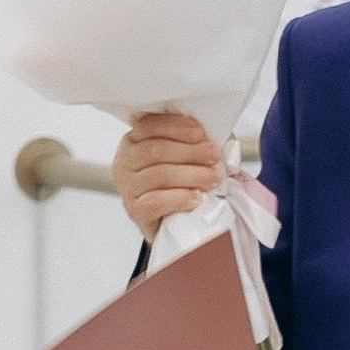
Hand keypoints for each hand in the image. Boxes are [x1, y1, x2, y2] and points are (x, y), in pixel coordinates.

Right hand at [113, 112, 223, 239]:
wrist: (170, 223)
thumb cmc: (179, 183)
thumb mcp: (186, 158)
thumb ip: (200, 144)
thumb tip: (224, 142)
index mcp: (135, 140)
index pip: (150, 126)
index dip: (177, 127)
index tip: (201, 134)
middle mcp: (125, 161)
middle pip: (156, 150)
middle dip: (190, 152)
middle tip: (215, 156)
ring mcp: (127, 186)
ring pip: (159, 175)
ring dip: (192, 175)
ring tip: (214, 178)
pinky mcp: (135, 210)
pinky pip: (155, 202)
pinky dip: (179, 198)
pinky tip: (197, 197)